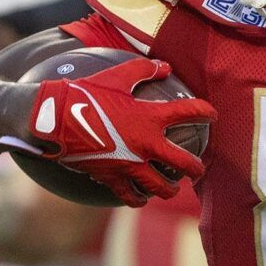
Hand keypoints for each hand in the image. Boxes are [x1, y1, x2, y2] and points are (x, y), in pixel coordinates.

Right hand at [25, 57, 212, 204]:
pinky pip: (131, 196)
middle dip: (196, 167)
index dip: (205, 113)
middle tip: (198, 168)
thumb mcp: (116, 77)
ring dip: (170, 190)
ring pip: (161, 188)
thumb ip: (143, 70)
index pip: (188, 113)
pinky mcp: (112, 178)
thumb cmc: (85, 93)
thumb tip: (165, 66)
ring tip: (172, 188)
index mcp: (150, 118)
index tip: (212, 115)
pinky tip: (140, 198)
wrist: (53, 119)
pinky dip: (138, 199)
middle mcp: (146, 145)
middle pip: (184, 163)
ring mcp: (130, 165)